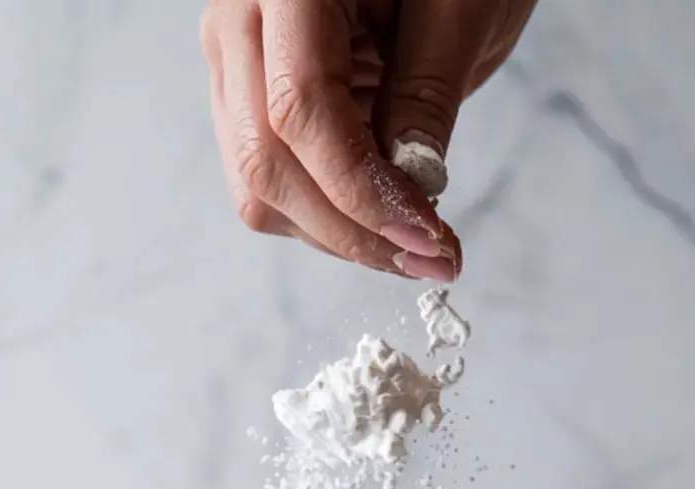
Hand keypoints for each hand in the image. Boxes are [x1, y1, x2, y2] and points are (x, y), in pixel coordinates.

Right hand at [199, 0, 537, 275]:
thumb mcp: (459, 8)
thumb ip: (426, 97)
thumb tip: (412, 193)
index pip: (300, 112)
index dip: (362, 192)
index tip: (428, 238)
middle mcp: (239, 18)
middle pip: (265, 161)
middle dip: (350, 229)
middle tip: (429, 258)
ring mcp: (234, 59)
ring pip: (257, 186)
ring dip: (336, 232)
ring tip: (412, 238)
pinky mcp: (248, 95)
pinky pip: (270, 180)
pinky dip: (327, 212)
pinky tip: (383, 210)